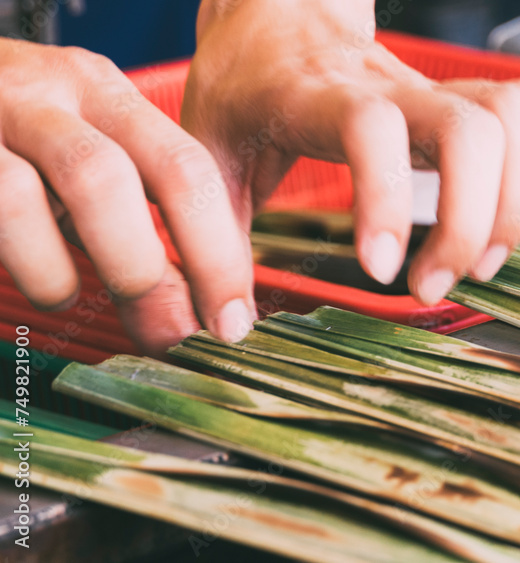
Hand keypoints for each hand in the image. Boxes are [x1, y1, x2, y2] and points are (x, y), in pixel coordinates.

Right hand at [0, 39, 255, 353]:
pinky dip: (20, 267)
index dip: (218, 256)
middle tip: (161, 329)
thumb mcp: (82, 161)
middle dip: (145, 270)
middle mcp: (47, 95)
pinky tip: (28, 279)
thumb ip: (136, 229)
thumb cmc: (13, 139)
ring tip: (62, 294)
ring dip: (59, 273)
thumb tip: (187, 317)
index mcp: (105, 95)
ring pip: (23, 197)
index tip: (231, 322)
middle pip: (111, 178)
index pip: (186, 168)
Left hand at [185, 0, 519, 303]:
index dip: (386, 200)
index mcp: (316, 96)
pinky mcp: (466, 94)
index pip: (372, 128)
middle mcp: (390, 86)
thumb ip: (209, 238)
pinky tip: (500, 206)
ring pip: (515, 119)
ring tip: (475, 262)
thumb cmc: (244, 91)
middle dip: (470, 225)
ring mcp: (436, 87)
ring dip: (514, 207)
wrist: (279, 17)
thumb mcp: (206, 156)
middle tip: (432, 286)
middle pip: (474, 129)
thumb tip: (231, 326)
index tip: (380, 270)